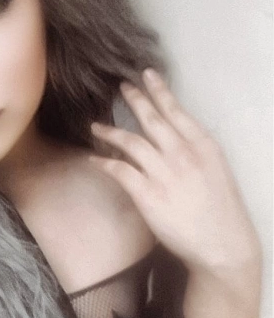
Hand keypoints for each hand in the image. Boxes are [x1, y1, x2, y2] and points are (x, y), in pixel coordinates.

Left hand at [90, 69, 261, 280]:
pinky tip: (94, 160)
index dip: (159, 91)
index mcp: (203, 145)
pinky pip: (119, 170)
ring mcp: (164, 173)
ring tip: (96, 126)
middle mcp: (182, 153)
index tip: (147, 75)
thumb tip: (171, 138)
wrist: (222, 243)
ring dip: (110, 132)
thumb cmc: (220, 208)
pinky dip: (104, 163)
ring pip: (130, 142)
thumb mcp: (216, 169)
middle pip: (151, 120)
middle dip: (134, 100)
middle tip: (121, 87)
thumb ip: (194, 150)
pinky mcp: (148, 194)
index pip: (176, 110)